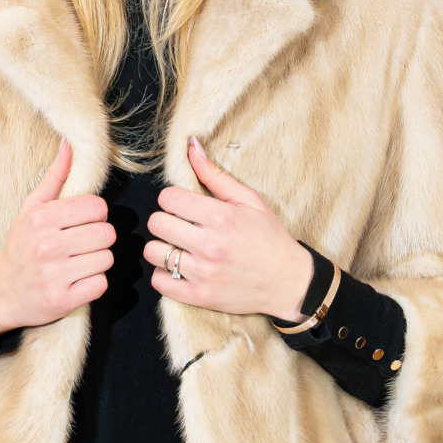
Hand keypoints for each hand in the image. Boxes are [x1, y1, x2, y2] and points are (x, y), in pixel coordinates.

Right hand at [0, 140, 114, 336]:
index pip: (96, 207)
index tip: (84, 222)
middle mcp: (48, 245)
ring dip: (98, 261)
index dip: (96, 214)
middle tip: (82, 244)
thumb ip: (55, 177)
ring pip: (107, 259)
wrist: (0, 293)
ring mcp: (56, 274)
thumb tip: (70, 144)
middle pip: (106, 233)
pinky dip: (94, 283)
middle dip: (98, 239)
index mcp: (41, 219)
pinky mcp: (64, 299)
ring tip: (78, 262)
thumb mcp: (31, 210)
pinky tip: (77, 279)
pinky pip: (101, 284)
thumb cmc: (20, 246)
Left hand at [144, 137, 315, 319]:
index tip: (183, 206)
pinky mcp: (199, 296)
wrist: (289, 282)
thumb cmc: (270, 238)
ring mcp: (203, 273)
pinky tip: (180, 269)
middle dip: (165, 220)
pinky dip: (164, 275)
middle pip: (156, 223)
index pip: (168, 198)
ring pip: (153, 253)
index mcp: (221, 217)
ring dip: (162, 248)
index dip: (172, 199)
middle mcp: (209, 245)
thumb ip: (216, 175)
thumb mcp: (249, 201)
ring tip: (179, 248)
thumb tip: (191, 146)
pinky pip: (160, 283)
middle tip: (180, 225)